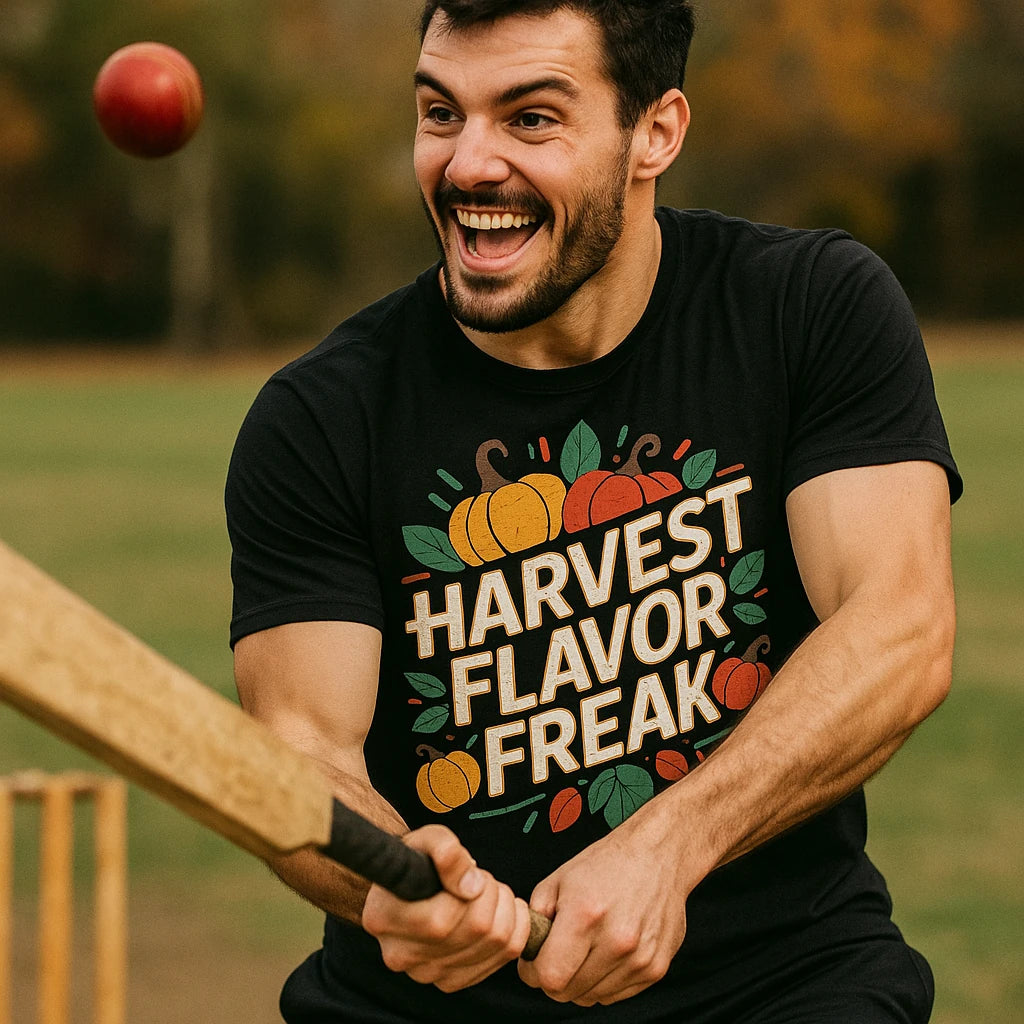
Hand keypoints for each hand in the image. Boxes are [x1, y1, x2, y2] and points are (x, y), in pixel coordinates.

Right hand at [362, 824, 531, 991]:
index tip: (470, 872)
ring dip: (506, 908)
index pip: (440, 920)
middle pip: (475, 930)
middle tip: (482, 879)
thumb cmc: (418, 862)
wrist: (412, 889)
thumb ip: (445, 850)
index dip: (469, 890)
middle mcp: (401, 954)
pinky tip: (503, 910)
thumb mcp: (425, 840)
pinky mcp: (452, 980)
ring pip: (495, 943)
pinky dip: (516, 927)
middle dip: (491, 893)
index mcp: (383, 918)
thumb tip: (472, 884)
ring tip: (489, 892)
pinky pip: (505, 955)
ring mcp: (427, 973)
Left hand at [518, 811, 690, 1006]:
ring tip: (585, 949)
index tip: (533, 962)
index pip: (549, 976)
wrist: (657, 855)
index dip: (532, 973)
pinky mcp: (656, 968)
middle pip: (568, 992)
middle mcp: (616, 940)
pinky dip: (604, 982)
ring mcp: (639, 958)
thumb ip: (535, 918)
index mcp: (585, 914)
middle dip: (555, 977)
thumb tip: (527, 951)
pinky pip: (615, 995)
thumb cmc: (605, 864)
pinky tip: (606, 953)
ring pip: (592, 997)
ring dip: (580, 981)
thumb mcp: (559, 879)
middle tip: (558, 954)